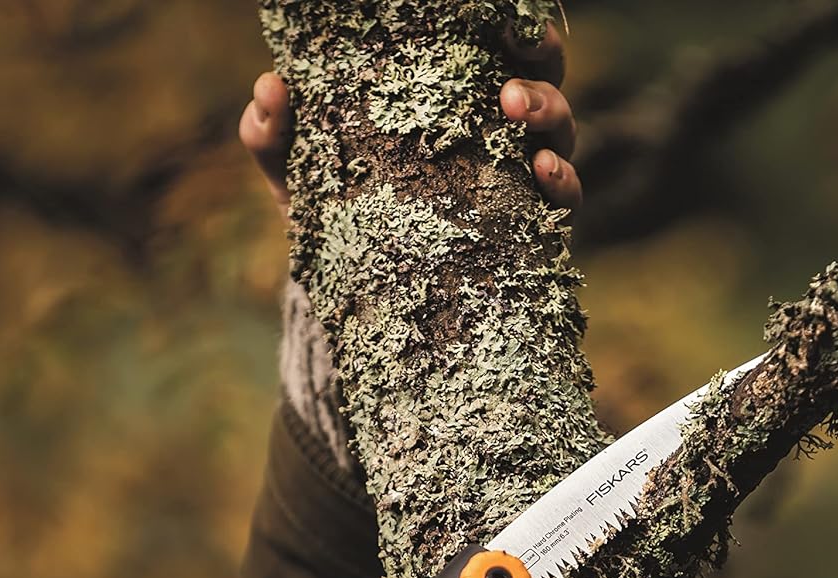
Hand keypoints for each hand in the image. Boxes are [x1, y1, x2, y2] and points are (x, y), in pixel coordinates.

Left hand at [240, 21, 581, 221]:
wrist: (353, 290)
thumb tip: (271, 88)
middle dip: (539, 58)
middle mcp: (495, 127)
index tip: (499, 18)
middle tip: (505, 61)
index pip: (491, 46)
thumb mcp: (297, 171)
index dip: (509, 26)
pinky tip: (543, 172)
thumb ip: (274, 133)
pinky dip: (563, 179)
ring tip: (517, 110)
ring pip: (561, 126)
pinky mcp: (533, 223)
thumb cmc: (331, 211)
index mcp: (449, 96)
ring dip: (550, 109)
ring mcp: (520, 174)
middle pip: (544, 73)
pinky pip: (566, 195)